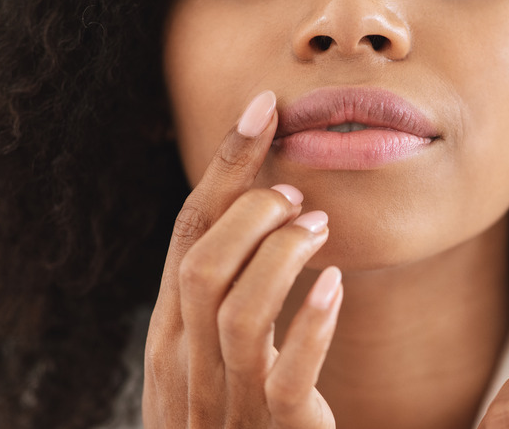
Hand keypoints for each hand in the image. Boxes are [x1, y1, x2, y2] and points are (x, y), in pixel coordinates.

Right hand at [142, 91, 341, 427]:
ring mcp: (226, 400)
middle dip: (248, 210)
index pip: (188, 234)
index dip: (223, 167)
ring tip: (319, 227)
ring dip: (281, 254)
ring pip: (236, 309)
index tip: (261, 110)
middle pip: (201, 262)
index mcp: (171, 334)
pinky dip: (311, 321)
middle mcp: (187, 363)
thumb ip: (221, 294)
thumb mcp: (213, 352)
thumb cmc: (236, 412)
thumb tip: (259, 212)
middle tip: (295, 193)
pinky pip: (285, 372)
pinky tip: (336, 286)